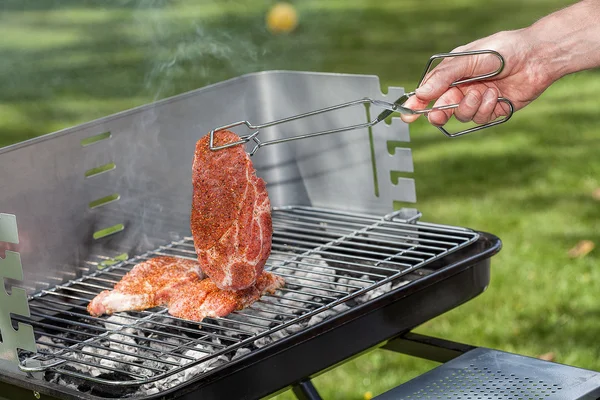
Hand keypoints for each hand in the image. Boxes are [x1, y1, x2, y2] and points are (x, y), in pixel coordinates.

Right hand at [400, 29, 555, 126]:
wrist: (536, 57)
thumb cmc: (503, 50)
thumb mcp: (468, 58)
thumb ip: (444, 76)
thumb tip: (422, 92)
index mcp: (452, 75)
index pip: (429, 92)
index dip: (417, 104)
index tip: (407, 114)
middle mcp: (462, 88)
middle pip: (442, 109)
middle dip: (439, 113)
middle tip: (439, 115)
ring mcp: (477, 100)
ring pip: (461, 116)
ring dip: (470, 106)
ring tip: (483, 92)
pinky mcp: (492, 110)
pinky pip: (481, 118)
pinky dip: (486, 108)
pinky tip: (495, 96)